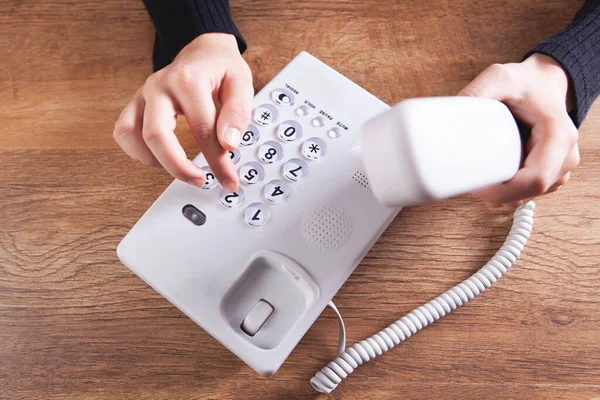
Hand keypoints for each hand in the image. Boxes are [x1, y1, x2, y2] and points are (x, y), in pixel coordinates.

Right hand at [113, 33, 253, 191]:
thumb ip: (237, 113)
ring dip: (153, 160)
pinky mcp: (136, 103)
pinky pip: (123, 132)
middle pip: (156, 135)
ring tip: (180, 168)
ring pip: (130, 134)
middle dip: (178, 167)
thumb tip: (228, 144)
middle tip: (200, 181)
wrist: (203, 51)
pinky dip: (138, 151)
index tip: (228, 180)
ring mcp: (143, 94)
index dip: (216, 161)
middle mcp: (159, 86)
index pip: (202, 130)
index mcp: (188, 80)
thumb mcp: (241, 83)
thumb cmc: (221, 68)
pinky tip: (161, 157)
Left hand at [458, 53, 579, 207]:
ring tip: (482, 170)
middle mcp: (566, 155)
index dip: (503, 191)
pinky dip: (508, 190)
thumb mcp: (498, 78)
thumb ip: (475, 93)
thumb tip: (449, 119)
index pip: (535, 180)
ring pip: (527, 196)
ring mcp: (561, 167)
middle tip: (470, 180)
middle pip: (529, 192)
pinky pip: (528, 193)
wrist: (543, 81)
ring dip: (502, 192)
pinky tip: (495, 174)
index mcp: (558, 135)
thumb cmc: (525, 82)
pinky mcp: (552, 173)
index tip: (477, 187)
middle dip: (496, 193)